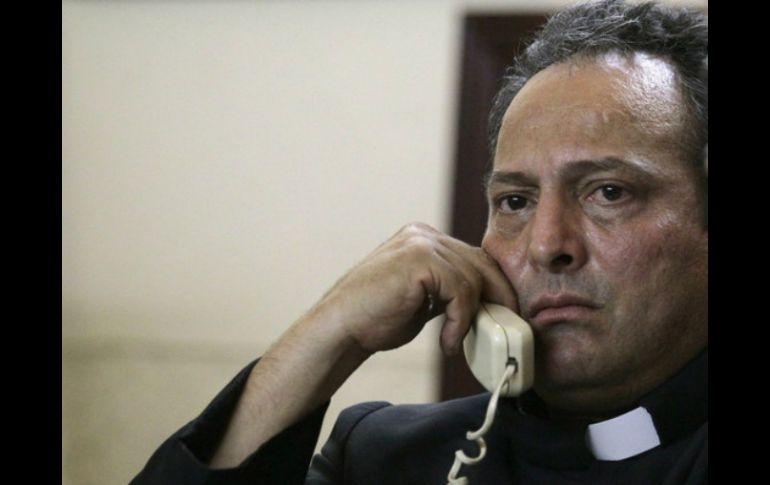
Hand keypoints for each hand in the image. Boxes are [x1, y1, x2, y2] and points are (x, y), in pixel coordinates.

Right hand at [312, 223, 517, 355]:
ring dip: (472, 317)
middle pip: (481, 262)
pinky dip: (460, 321)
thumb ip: (449, 290)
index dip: (494, 287)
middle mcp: (423, 235)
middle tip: (503, 329)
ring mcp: (421, 244)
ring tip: (456, 342)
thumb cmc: (377, 318)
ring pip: (474, 278)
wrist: (340, 328)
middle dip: (498, 298)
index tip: (503, 315)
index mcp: (424, 239)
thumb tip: (486, 302)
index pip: (474, 258)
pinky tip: (447, 342)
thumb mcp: (423, 298)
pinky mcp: (420, 260)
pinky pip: (461, 291)